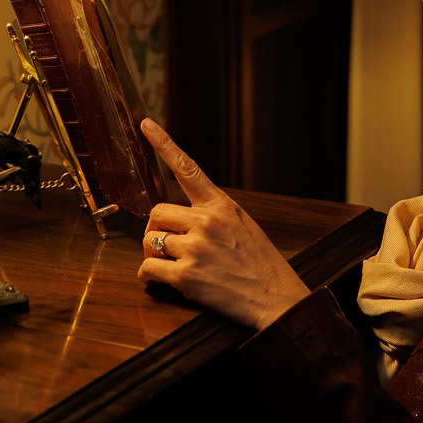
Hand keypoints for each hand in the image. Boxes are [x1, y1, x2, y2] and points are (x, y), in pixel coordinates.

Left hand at [135, 118, 311, 329]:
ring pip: (152, 241)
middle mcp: (207, 221)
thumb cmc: (260, 263)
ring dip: (155, 255)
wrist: (276, 298)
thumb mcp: (242, 224)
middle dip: (156, 229)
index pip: (187, 168)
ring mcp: (196, 248)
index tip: (146, 124)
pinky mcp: (187, 276)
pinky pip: (149, 268)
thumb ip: (212, 213)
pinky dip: (148, 276)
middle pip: (158, 212)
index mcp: (221, 205)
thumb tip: (181, 216)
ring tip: (172, 265)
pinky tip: (157, 279)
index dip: (164, 144)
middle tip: (164, 245)